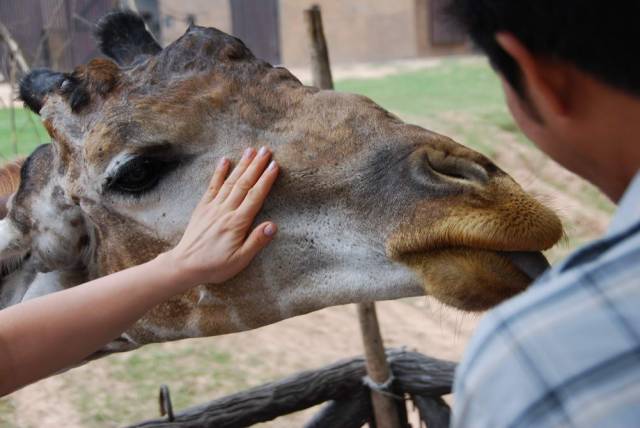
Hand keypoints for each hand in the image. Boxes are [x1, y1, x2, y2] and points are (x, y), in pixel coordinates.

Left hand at [164, 147, 278, 286]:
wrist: (185, 265)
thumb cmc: (215, 266)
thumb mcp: (240, 260)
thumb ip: (256, 241)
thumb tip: (272, 225)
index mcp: (237, 223)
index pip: (255, 196)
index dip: (266, 180)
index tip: (274, 166)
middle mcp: (225, 211)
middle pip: (244, 184)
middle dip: (256, 165)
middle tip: (266, 150)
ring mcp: (213, 207)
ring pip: (230, 182)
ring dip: (241, 165)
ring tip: (251, 150)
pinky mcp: (203, 208)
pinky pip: (212, 187)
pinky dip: (219, 172)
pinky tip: (225, 160)